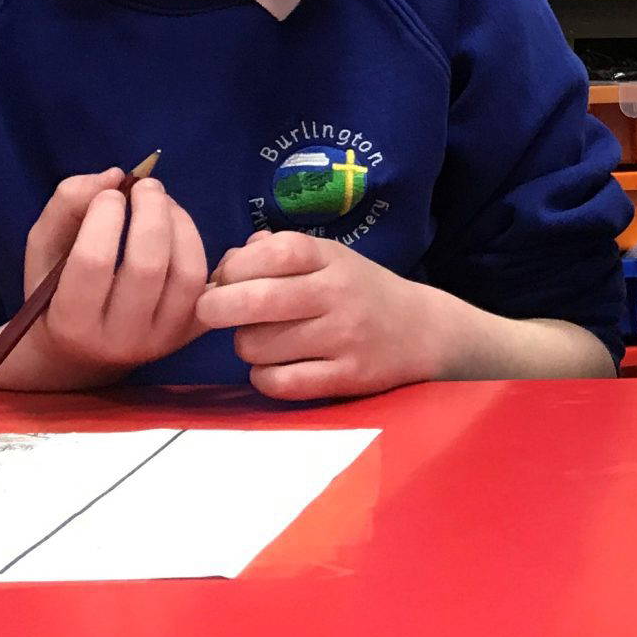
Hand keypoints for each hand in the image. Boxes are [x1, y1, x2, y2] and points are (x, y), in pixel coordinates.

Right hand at [0, 170, 209, 389]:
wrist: (82, 353)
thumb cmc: (55, 293)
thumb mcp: (43, 249)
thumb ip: (66, 206)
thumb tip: (114, 176)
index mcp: (72, 322)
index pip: (94, 261)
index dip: (105, 217)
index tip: (110, 194)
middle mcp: (121, 340)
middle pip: (148, 266)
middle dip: (152, 213)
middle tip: (147, 185)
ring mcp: (162, 340)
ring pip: (187, 274)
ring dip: (182, 225)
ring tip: (165, 203)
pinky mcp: (192, 334)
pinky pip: (212, 284)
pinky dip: (206, 249)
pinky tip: (182, 228)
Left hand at [196, 232, 464, 400]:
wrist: (422, 331)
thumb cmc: (359, 291)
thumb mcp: (326, 258)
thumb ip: (274, 253)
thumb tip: (223, 267)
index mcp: (329, 257)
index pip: (266, 253)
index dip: (231, 268)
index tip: (225, 281)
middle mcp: (336, 293)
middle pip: (253, 300)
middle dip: (215, 309)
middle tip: (214, 314)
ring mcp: (343, 337)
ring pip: (257, 345)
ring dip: (247, 346)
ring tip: (265, 342)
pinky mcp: (345, 377)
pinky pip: (279, 383)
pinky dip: (264, 378)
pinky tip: (276, 368)